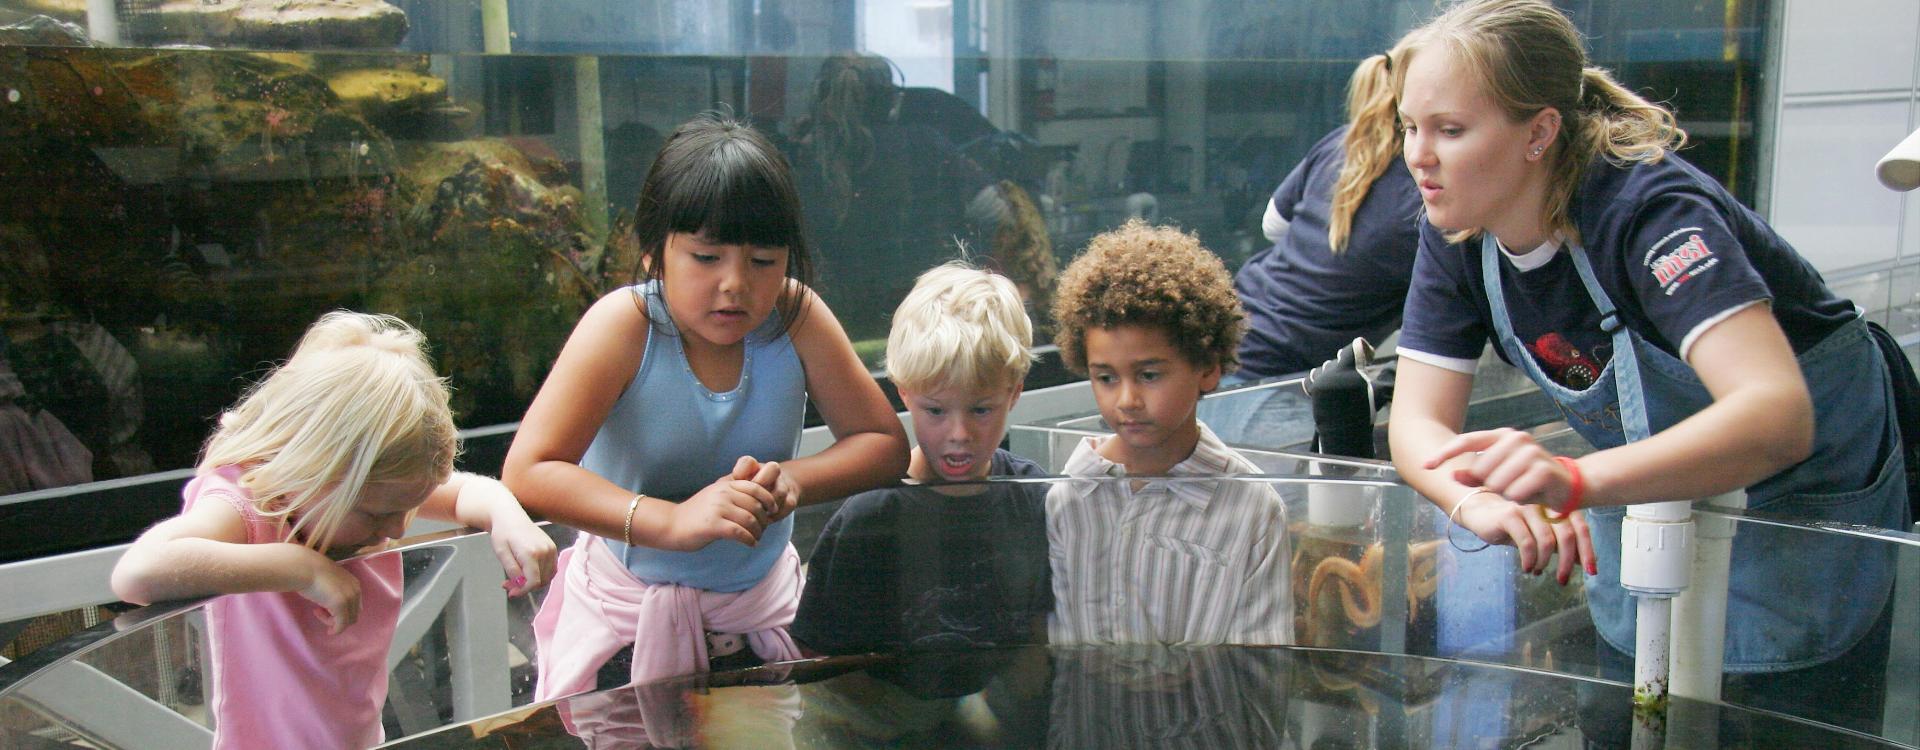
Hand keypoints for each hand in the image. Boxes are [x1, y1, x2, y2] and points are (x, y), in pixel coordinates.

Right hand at [297, 552, 361, 634]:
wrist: (303, 567)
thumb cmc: (311, 573)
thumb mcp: (329, 582)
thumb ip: (335, 591)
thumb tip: (331, 602)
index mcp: (354, 584)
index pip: (354, 605)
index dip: (341, 610)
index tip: (324, 607)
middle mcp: (356, 591)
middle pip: (353, 614)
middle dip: (338, 617)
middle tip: (319, 610)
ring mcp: (349, 598)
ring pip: (347, 621)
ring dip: (333, 621)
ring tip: (317, 611)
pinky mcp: (340, 605)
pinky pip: (341, 626)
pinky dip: (335, 630)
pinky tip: (327, 629)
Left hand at [488, 508, 557, 596]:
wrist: (510, 516)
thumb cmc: (503, 533)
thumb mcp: (501, 553)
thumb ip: (512, 570)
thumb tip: (522, 585)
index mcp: (531, 553)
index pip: (532, 582)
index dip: (522, 591)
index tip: (510, 593)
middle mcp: (545, 551)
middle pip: (540, 581)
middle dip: (524, 587)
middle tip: (508, 584)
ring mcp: (551, 549)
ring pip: (547, 577)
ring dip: (533, 582)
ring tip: (516, 578)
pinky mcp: (553, 548)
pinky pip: (551, 570)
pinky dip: (541, 575)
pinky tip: (527, 572)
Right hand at [659, 474, 777, 551]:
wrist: (671, 524)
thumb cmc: (696, 513)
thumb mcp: (714, 496)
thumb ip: (732, 494)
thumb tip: (758, 501)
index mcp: (725, 486)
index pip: (755, 488)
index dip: (769, 499)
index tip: (773, 510)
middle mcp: (723, 494)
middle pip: (755, 506)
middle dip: (764, 520)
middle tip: (762, 530)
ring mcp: (718, 509)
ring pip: (750, 520)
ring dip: (758, 532)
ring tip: (756, 538)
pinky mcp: (713, 525)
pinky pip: (740, 533)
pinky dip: (749, 539)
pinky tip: (750, 544)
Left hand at [732, 456, 800, 522]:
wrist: (773, 491)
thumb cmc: (747, 490)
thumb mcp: (735, 487)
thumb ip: (727, 487)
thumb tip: (715, 496)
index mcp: (752, 468)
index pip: (748, 462)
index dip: (742, 471)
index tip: (737, 480)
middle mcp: (769, 473)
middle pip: (773, 468)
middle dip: (764, 483)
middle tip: (754, 498)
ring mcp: (782, 484)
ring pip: (780, 491)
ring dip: (769, 504)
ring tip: (758, 516)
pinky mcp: (791, 497)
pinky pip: (787, 505)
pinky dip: (776, 515)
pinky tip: (766, 521)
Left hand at [1426, 428, 1576, 511]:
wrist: (1566, 486)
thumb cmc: (1527, 480)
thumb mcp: (1498, 477)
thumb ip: (1474, 476)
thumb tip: (1451, 475)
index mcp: (1502, 436)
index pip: (1466, 441)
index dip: (1444, 454)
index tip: (1425, 466)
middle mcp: (1516, 439)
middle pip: (1481, 470)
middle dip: (1490, 485)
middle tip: (1508, 486)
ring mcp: (1530, 452)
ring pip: (1497, 484)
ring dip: (1506, 494)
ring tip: (1520, 489)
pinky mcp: (1542, 470)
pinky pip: (1514, 493)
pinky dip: (1519, 499)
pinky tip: (1531, 495)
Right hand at [1452, 491, 1597, 583]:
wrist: (1482, 513)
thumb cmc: (1515, 526)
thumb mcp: (1541, 535)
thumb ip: (1561, 544)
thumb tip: (1584, 562)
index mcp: (1557, 508)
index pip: (1580, 528)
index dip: (1588, 551)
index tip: (1591, 571)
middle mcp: (1545, 506)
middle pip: (1566, 535)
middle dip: (1566, 562)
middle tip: (1563, 579)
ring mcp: (1528, 509)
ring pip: (1547, 541)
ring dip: (1544, 562)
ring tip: (1537, 571)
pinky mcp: (1510, 516)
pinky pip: (1527, 543)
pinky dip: (1529, 560)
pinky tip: (1526, 567)